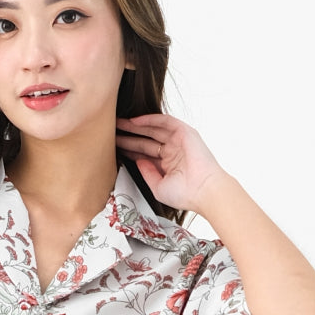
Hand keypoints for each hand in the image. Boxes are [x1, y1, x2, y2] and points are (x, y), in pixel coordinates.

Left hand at [116, 113, 233, 212]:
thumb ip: (147, 173)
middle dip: (128, 136)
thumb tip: (137, 161)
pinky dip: (150, 119)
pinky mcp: (185, 132)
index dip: (129, 149)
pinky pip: (164, 121)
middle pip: (145, 141)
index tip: (112, 147)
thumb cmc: (185, 194)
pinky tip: (134, 121)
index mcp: (167, 165)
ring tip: (117, 123)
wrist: (204, 191)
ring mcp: (178, 141)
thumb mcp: (158, 187)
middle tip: (110, 131)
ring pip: (153, 130)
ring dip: (135, 126)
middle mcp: (172, 151)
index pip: (144, 154)